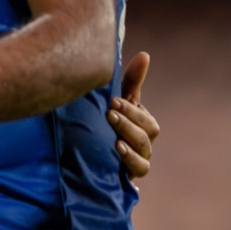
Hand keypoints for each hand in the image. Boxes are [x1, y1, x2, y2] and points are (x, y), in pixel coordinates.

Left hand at [108, 51, 158, 178]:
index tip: (112, 101)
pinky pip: (139, 170)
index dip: (131, 108)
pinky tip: (118, 152)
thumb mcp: (114, 101)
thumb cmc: (102, 121)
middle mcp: (143, 140)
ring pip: (144, 151)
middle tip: (109, 114)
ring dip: (129, 142)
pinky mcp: (129, 175)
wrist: (83, 156)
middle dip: (128, 122)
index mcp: (140, 121)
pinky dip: (131, 161)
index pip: (143, 115)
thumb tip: (145, 55)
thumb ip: (130, 80)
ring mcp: (138, 158)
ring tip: (114, 138)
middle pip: (147, 132)